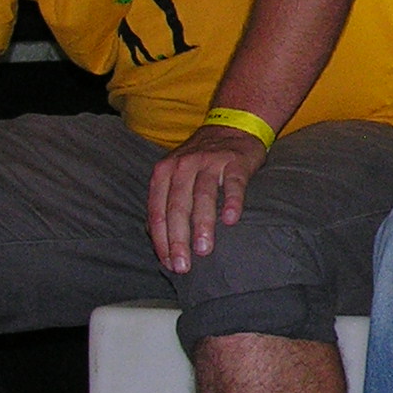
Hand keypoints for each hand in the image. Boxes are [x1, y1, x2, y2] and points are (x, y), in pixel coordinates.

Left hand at [149, 123, 264, 272]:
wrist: (231, 127)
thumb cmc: (200, 162)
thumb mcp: (175, 175)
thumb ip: (166, 202)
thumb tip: (158, 240)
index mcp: (164, 173)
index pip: (157, 211)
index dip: (161, 240)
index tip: (168, 264)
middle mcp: (183, 166)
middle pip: (177, 206)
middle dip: (178, 238)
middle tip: (183, 265)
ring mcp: (210, 162)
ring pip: (202, 196)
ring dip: (202, 224)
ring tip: (204, 249)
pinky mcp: (235, 161)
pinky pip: (233, 184)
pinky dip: (232, 202)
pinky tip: (231, 220)